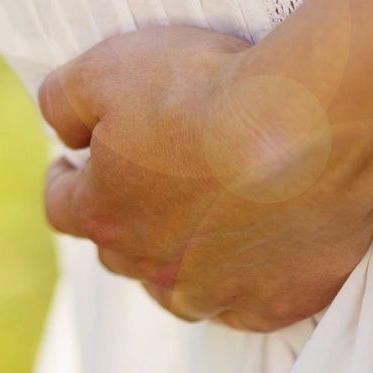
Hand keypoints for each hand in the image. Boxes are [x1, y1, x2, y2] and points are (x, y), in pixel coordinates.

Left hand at [37, 24, 372, 331]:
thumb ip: (63, 100)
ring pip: (183, 287)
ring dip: (183, 259)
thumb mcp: (106, 69)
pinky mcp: (282, 301)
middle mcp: (155, 268)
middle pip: (122, 250)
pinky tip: (258, 251)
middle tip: (144, 184)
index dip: (64, 181)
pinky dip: (248, 279)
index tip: (72, 165)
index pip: (63, 206)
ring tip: (200, 224)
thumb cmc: (206, 91)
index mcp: (106, 216)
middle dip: (125, 218)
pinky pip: (252, 303)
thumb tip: (62, 131)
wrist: (310, 122)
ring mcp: (221, 292)